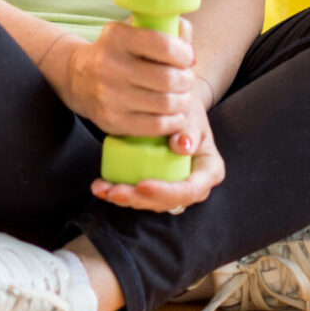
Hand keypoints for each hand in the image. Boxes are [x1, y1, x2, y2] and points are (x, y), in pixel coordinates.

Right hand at [57, 17, 195, 137]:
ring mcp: (108, 96)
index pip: (164, 46)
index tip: (188, 58)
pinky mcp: (111, 121)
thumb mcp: (134, 31)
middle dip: (186, 80)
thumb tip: (189, 45)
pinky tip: (175, 114)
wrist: (78, 78)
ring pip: (166, 104)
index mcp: (116, 37)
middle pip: (168, 78)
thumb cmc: (118, 53)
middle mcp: (108, 66)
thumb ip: (166, 28)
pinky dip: (174, 121)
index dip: (184, 54)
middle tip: (186, 80)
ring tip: (182, 96)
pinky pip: (156, 126)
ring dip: (183, 101)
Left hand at [90, 89, 224, 212]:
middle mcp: (193, 185)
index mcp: (209, 171)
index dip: (167, 192)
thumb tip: (184, 146)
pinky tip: (100, 187)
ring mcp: (174, 188)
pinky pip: (137, 194)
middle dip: (138, 200)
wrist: (177, 108)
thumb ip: (189, 128)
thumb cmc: (187, 109)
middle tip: (115, 192)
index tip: (142, 185)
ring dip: (124, 199)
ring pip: (149, 202)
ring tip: (102, 189)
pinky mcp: (156, 186)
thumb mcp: (191, 113)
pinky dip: (117, 191)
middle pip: (167, 202)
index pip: (190, 189)